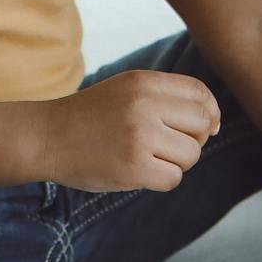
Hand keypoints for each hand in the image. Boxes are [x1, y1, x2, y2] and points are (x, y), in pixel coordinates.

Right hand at [46, 71, 218, 192]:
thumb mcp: (126, 90)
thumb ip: (165, 97)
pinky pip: (173, 178)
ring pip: (190, 155)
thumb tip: (213, 123)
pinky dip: (161, 180)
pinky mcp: (134, 167)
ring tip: (149, 159)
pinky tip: (140, 173)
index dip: (211, 113)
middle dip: (195, 140)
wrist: (47, 137)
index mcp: (144, 82)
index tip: (207, 128)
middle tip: (171, 147)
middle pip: (202, 125)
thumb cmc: (90, 116)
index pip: (200, 94)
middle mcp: (145, 105)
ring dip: (176, 162)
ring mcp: (140, 137)